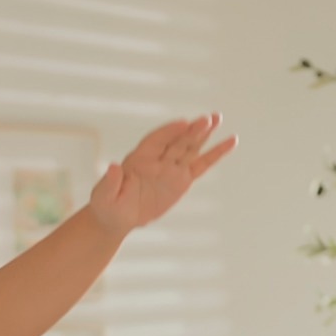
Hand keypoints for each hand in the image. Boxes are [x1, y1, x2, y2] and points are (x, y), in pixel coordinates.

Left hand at [87, 113, 236, 234]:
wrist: (117, 217)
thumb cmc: (107, 204)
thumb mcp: (104, 195)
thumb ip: (111, 181)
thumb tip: (114, 167)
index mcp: (139, 158)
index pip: (156, 140)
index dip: (169, 132)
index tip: (183, 123)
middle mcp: (158, 159)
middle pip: (177, 141)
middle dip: (191, 130)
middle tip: (207, 118)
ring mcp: (171, 168)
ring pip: (190, 148)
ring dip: (204, 134)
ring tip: (217, 118)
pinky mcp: (182, 179)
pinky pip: (201, 165)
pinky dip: (215, 154)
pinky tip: (231, 141)